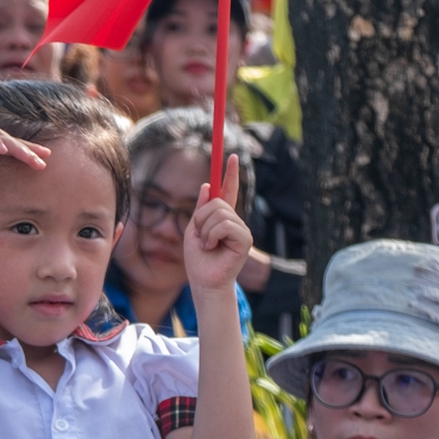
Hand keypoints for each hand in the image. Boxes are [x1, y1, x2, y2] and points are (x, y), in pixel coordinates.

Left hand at [182, 155, 251, 293]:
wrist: (203, 281)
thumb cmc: (198, 260)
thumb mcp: (193, 229)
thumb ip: (200, 209)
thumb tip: (205, 185)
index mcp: (223, 217)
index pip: (228, 190)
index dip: (230, 173)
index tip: (233, 156)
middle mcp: (235, 221)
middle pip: (216, 202)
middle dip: (201, 219)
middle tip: (201, 238)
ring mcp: (241, 229)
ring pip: (219, 213)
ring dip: (205, 230)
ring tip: (207, 245)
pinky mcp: (245, 239)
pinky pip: (225, 225)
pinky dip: (212, 236)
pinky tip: (213, 248)